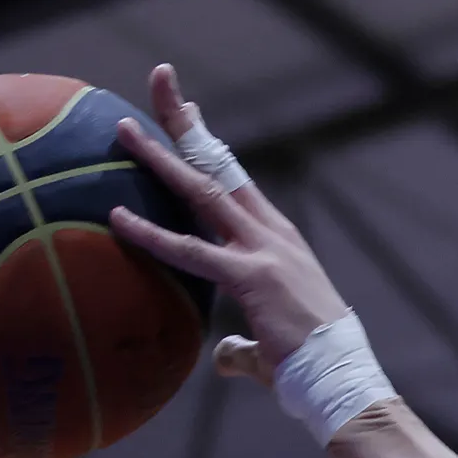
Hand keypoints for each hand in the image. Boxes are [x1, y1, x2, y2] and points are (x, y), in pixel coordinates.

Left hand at [108, 64, 346, 383]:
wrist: (341, 378)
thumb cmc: (311, 367)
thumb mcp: (272, 342)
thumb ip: (241, 344)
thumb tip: (223, 358)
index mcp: (279, 239)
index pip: (237, 179)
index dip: (209, 143)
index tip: (187, 111)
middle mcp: (272, 233)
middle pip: (220, 165)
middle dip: (187, 122)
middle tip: (162, 79)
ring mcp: (263, 251)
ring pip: (203, 192)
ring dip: (161, 158)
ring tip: (123, 130)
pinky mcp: (252, 278)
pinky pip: (190, 251)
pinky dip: (150, 233)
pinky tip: (116, 216)